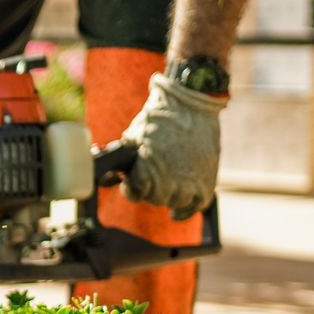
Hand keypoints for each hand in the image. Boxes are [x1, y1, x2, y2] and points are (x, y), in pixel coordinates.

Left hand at [122, 73, 225, 221]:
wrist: (192, 103)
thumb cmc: (158, 118)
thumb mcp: (133, 136)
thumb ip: (120, 161)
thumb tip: (106, 181)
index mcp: (149, 167)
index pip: (136, 192)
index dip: (131, 188)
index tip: (131, 181)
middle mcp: (170, 178)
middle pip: (156, 198)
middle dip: (150, 189)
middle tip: (152, 176)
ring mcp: (190, 180)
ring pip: (175, 202)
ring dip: (169, 195)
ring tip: (167, 181)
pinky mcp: (207, 179)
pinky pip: (196, 205)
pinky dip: (186, 209)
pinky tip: (175, 211)